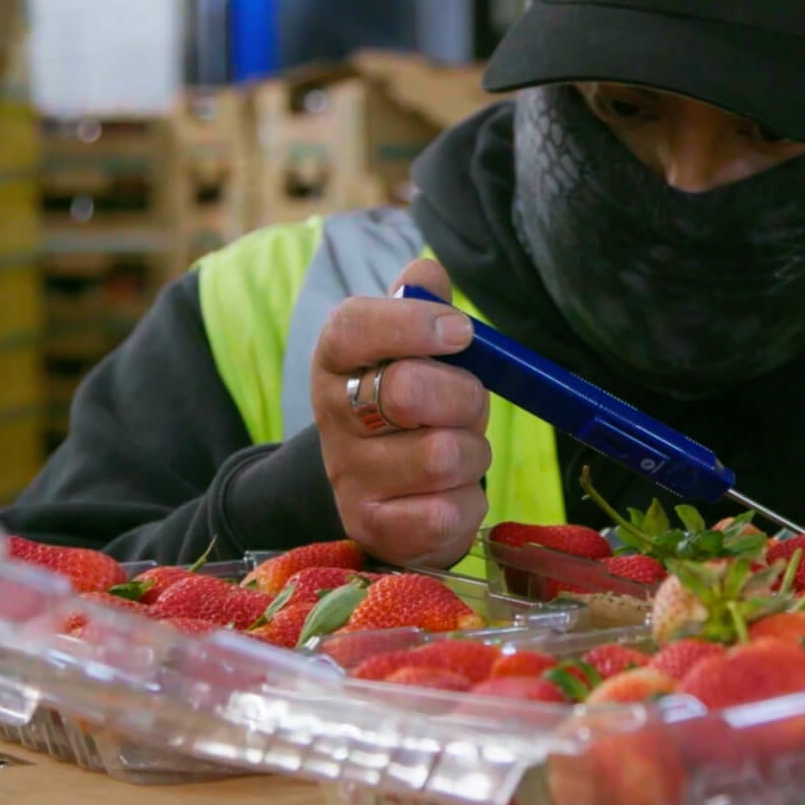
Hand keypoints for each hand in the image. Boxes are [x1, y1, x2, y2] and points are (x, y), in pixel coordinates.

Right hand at [312, 258, 490, 566]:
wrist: (386, 496)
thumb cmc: (412, 409)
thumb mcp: (416, 351)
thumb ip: (423, 303)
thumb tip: (427, 273)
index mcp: (337, 361)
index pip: (352, 328)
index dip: (412, 325)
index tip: (462, 333)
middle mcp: (331, 418)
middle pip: (408, 390)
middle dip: (464, 396)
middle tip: (470, 405)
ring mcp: (348, 479)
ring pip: (441, 455)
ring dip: (473, 452)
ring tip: (459, 451)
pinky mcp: (374, 531)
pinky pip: (447, 514)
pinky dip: (468, 502)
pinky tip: (452, 495)